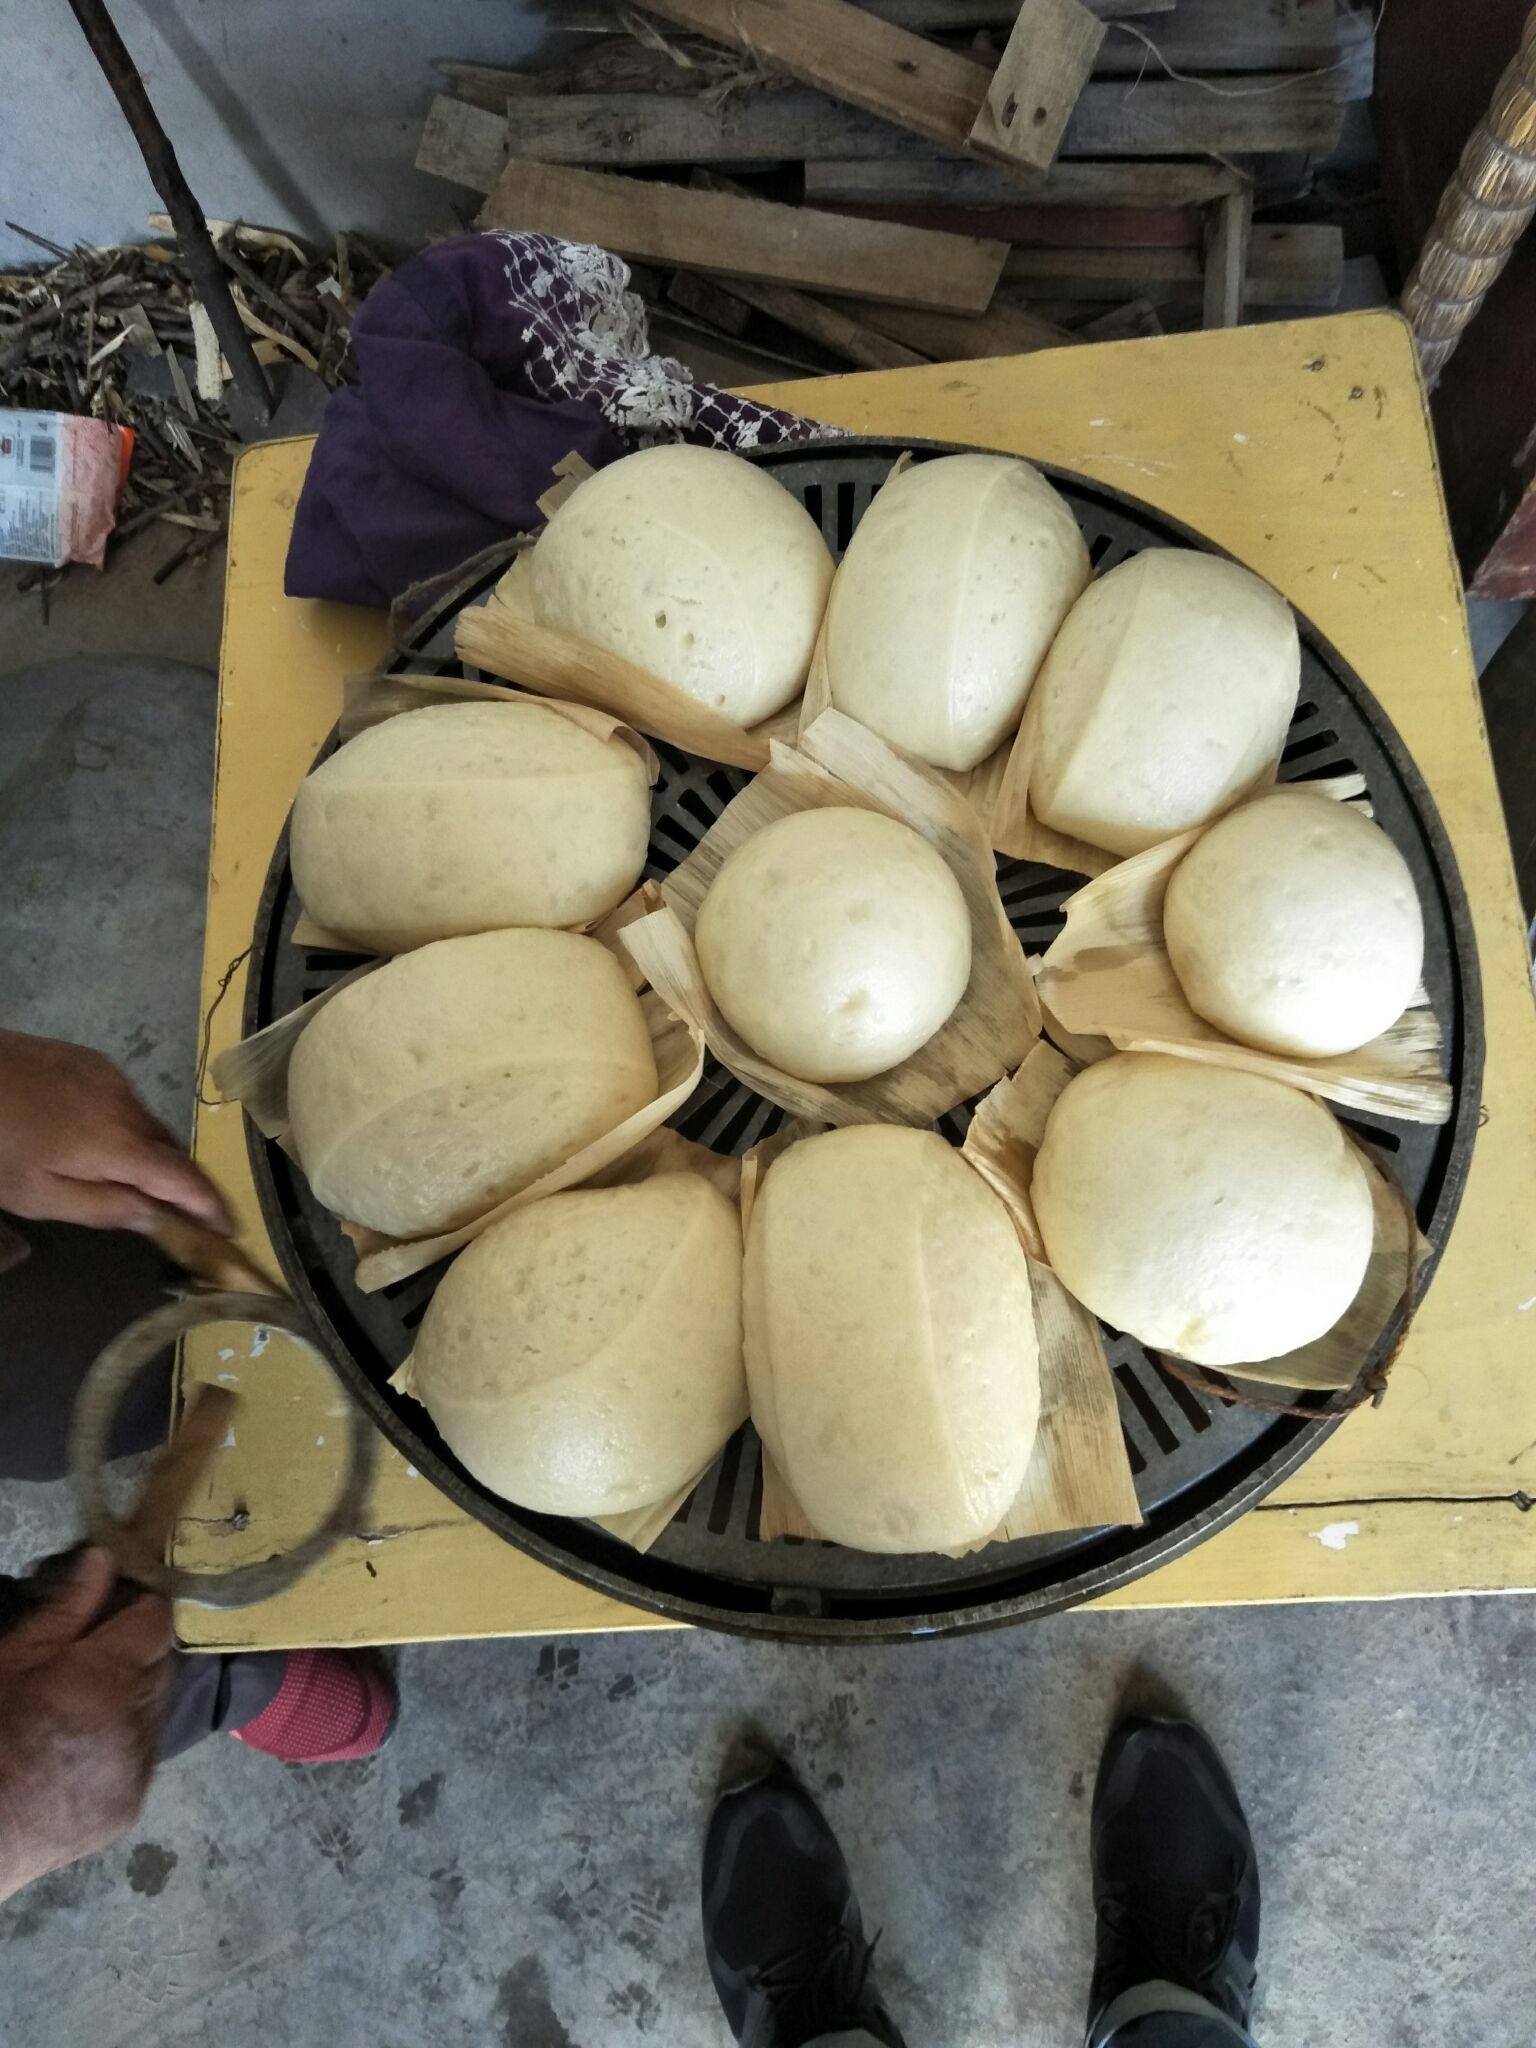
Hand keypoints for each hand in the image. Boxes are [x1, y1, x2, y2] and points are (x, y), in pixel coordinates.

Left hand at [0, 1031, 230, 1234]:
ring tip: (116, 1177)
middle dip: (177, 1183)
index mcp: (116, 1142)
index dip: (210, 1205)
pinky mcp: (90, 1059)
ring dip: (146, 1154)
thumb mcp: (38, 1195)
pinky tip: (88, 1138)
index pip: (183, 1179)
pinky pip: (124, 1101)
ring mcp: (110, 1075)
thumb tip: (159, 1218)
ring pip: (147, 1124)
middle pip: (170, 1149)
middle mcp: (126, 1102)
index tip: (228, 1228)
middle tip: (171, 1215)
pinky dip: (123, 1127)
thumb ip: (105, 1208)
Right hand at [0, 1549, 172, 1901]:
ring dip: (132, 1696)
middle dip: (136, 1649)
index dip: (141, 1605)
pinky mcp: (131, 1807)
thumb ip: (67, 1610)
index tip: (121, 1600)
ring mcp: (137, 1771)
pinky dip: (123, 1741)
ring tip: (81, 1702)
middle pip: (160, 1663)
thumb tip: (106, 1559)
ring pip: (155, 1708)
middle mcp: (135, 1725)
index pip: (157, 1621)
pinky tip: (81, 1744)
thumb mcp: (11, 1660)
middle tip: (94, 1650)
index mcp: (103, 1681)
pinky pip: (142, 1754)